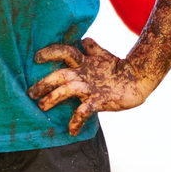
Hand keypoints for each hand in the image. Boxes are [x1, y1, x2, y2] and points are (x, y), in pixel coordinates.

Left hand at [29, 38, 155, 134]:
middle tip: (30, 92)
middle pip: (60, 74)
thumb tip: (85, 40)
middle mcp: (85, 73)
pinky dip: (77, 120)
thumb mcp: (104, 56)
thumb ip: (92, 50)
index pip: (64, 51)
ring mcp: (92, 86)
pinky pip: (85, 110)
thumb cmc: (119, 69)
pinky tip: (72, 131)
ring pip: (68, 90)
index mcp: (84, 62)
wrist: (140, 79)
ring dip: (53, 98)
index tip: (36, 57)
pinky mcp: (101, 99)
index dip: (50, 52)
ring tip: (42, 107)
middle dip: (44, 82)